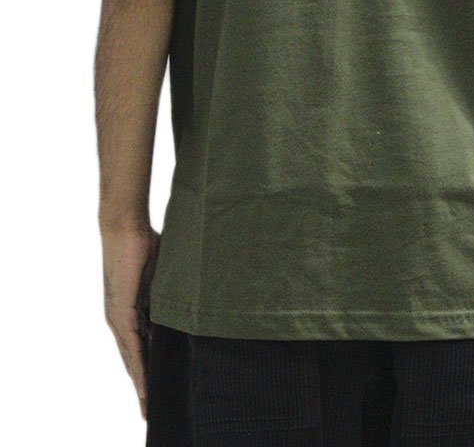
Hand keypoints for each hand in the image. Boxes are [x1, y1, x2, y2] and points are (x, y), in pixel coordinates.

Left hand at [101, 224, 160, 420]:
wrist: (126, 227)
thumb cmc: (145, 243)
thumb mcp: (163, 276)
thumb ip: (170, 293)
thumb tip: (190, 303)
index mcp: (132, 310)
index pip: (140, 347)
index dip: (146, 369)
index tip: (154, 391)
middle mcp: (121, 319)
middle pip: (133, 359)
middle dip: (142, 385)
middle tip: (149, 411)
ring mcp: (118, 317)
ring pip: (130, 358)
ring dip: (139, 383)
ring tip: (147, 405)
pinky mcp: (120, 311)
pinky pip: (131, 345)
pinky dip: (137, 366)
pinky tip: (143, 383)